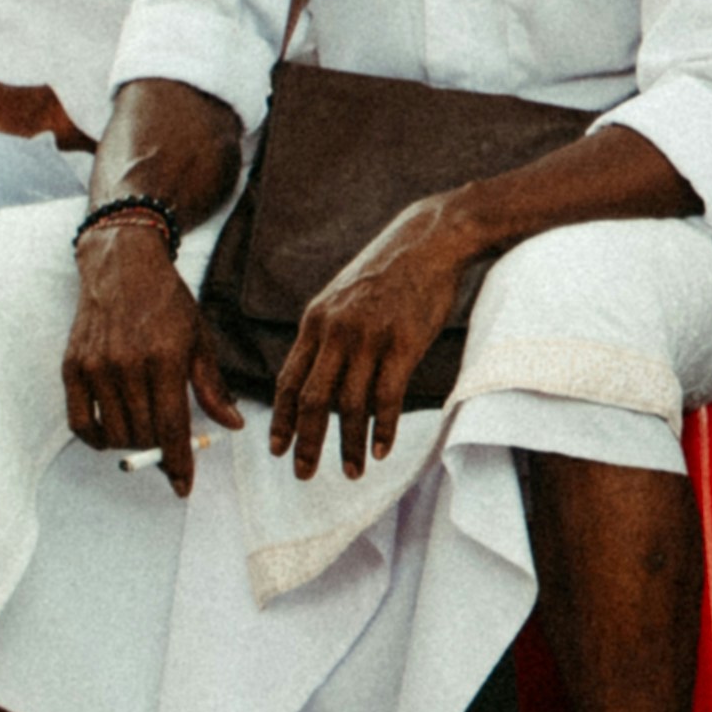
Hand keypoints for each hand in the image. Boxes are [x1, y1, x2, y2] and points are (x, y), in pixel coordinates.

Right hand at [61, 212, 210, 474]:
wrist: (122, 268)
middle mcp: (126, 366)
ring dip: (131, 444)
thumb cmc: (168, 304)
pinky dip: (96, 437)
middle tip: (171, 454)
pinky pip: (79, 421)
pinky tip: (111, 435)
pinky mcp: (71, 367)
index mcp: (165, 360)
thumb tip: (232, 426)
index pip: (172, 427)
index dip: (179, 462)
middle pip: (141, 435)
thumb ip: (212, 386)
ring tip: (146, 436)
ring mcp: (94, 367)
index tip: (184, 486)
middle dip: (159, 453)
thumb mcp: (199, 340)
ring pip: (113, 433)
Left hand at [275, 192, 499, 475]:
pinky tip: (383, 448)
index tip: (279, 448)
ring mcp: (369, 337)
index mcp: (316, 320)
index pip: (289, 380)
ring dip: (348, 444)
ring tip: (352, 470)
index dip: (282, 419)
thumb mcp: (346, 294)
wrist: (432, 238)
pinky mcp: (403, 342)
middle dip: (306, 443)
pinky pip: (386, 396)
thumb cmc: (393, 268)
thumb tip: (321, 372)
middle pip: (312, 400)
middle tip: (303, 473)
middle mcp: (335, 331)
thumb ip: (329, 331)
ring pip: (348, 404)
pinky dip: (383, 428)